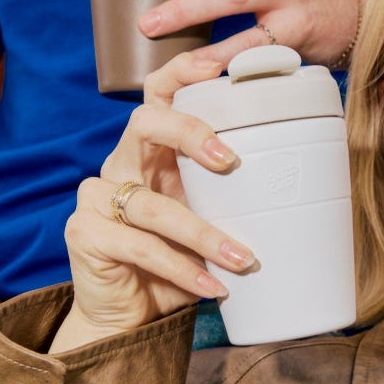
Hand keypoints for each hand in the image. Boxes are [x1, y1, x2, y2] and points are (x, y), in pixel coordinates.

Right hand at [53, 48, 257, 353]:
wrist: (131, 316)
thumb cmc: (176, 261)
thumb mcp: (207, 219)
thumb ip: (231, 196)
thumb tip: (298, 183)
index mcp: (151, 150)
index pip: (159, 94)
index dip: (184, 71)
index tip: (221, 66)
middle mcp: (120, 164)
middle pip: (144, 123)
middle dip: (189, 131)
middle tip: (231, 160)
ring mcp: (96, 197)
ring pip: (151, 204)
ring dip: (202, 233)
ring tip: (242, 258)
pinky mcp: (85, 234)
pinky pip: (139, 246)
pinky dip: (181, 269)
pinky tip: (211, 285)